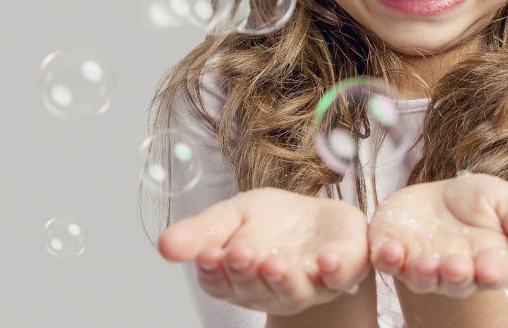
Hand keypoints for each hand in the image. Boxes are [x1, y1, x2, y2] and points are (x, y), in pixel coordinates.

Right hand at [158, 187, 370, 315]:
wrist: (318, 220)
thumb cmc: (271, 223)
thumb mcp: (233, 216)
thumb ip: (202, 231)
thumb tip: (163, 245)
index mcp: (240, 279)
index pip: (220, 282)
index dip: (215, 271)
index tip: (208, 254)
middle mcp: (273, 290)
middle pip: (255, 289)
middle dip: (247, 273)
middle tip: (240, 253)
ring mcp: (310, 284)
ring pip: (294, 292)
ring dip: (284, 280)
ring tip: (275, 263)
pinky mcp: (344, 271)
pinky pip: (340, 278)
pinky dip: (334, 271)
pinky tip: (326, 260)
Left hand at [368, 172, 507, 297]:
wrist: (439, 199)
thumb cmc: (479, 204)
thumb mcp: (507, 202)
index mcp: (488, 261)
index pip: (493, 273)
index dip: (491, 273)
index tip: (490, 270)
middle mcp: (455, 270)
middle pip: (456, 280)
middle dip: (455, 275)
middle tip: (456, 267)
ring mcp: (421, 264)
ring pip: (422, 277)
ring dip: (423, 273)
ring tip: (425, 264)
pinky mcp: (392, 250)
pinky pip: (387, 260)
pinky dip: (386, 258)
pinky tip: (387, 251)